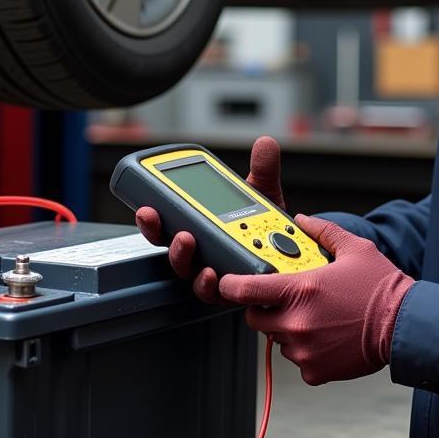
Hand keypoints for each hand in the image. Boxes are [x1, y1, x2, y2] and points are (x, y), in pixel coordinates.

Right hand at [134, 135, 287, 302]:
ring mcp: (214, 273)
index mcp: (201, 226)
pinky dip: (213, 284)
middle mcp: (202, 252)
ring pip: (189, 272)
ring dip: (185, 258)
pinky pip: (217, 293)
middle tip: (166, 223)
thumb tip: (265, 144)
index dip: (152, 218)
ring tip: (189, 242)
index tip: (147, 207)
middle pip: (171, 249)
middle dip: (163, 236)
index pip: (167, 224)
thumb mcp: (264, 194)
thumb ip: (263, 170)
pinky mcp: (231, 290)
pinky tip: (214, 274)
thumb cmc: (267, 227)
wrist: (292, 255)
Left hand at [219, 214, 414, 384]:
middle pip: (255, 319)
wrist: (406, 326)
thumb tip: (302, 220)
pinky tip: (327, 337)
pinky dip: (306, 352)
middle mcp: (296, 322)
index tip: (227, 283)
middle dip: (263, 309)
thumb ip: (322, 231)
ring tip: (316, 318)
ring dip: (287, 329)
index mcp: (300, 290)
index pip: (245, 290)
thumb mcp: (353, 248)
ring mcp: (304, 350)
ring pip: (277, 339)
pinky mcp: (315, 371)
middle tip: (283, 300)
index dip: (230, 286)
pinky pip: (297, 360)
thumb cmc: (381, 287)